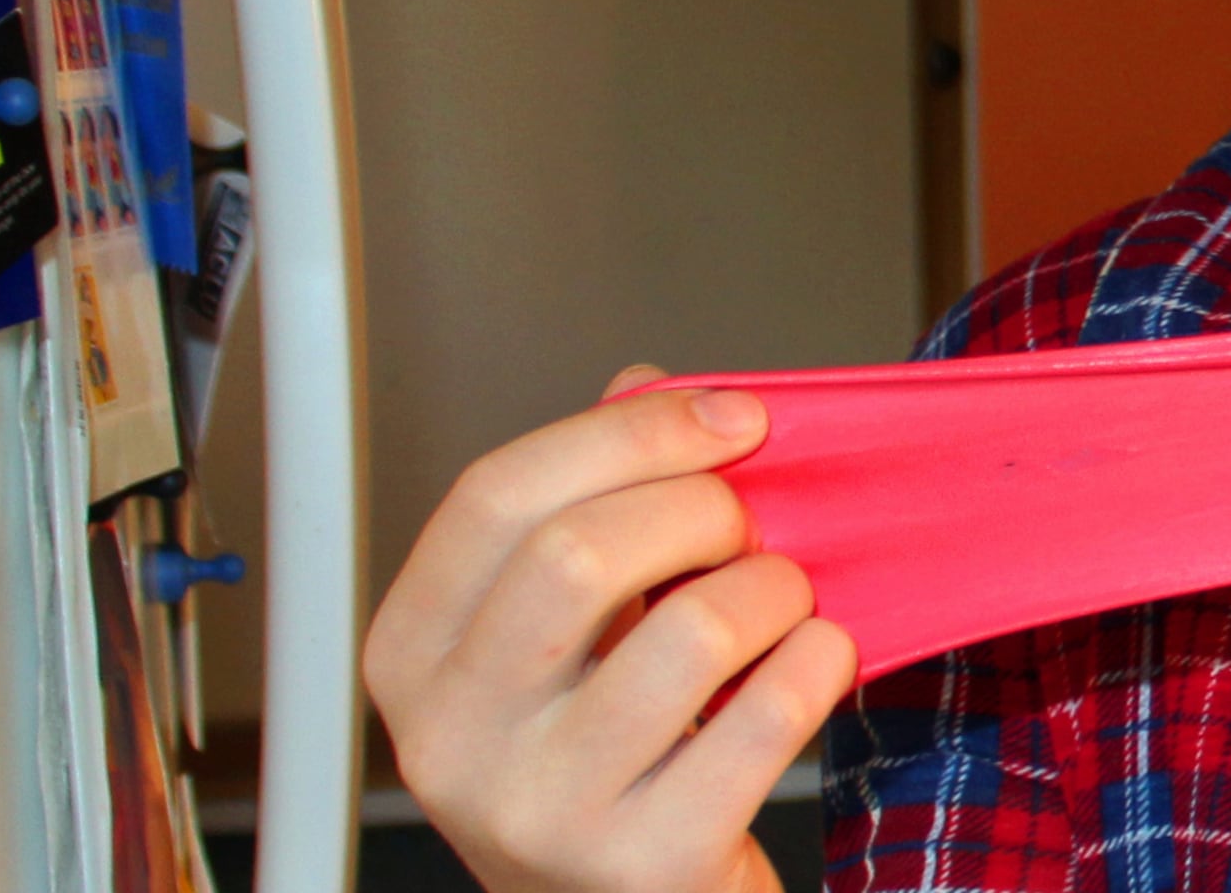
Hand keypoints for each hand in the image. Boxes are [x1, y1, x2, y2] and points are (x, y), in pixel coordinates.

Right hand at [363, 367, 858, 892]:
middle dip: (704, 509)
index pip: (496, 494)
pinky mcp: (641, 864)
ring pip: (689, 632)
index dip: (630, 433)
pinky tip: (813, 662)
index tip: (731, 418)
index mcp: (413, 654)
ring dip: (773, 590)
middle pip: (578, 555)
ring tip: (784, 604)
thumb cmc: (604, 755)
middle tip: (751, 526)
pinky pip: (763, 719)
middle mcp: (452, 737)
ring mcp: (539, 810)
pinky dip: (817, 664)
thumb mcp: (568, 632)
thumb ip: (594, 502)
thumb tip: (648, 386)